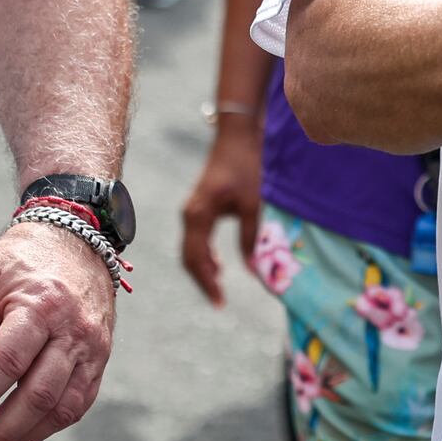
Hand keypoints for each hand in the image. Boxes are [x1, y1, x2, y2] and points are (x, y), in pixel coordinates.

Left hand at [0, 218, 117, 440]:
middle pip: (39, 393)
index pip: (8, 362)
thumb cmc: (26, 257)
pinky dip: (51, 424)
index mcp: (41, 305)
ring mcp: (93, 347)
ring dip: (26, 436)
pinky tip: (24, 435)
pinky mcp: (101, 357)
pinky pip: (80, 401)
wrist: (80, 239)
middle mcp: (73, 330)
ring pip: (64, 406)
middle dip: (3, 430)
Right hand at [182, 117, 264, 307]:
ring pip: (190, 250)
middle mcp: (189, 214)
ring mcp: (191, 210)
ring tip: (219, 287)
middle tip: (220, 302)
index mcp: (199, 215)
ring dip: (202, 270)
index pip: (197, 259)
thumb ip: (251, 237)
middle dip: (203, 281)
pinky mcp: (198, 208)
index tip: (220, 303)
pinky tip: (217, 265)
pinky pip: (195, 239)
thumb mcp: (253, 203)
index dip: (207, 284)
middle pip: (188, 258)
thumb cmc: (247, 166)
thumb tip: (252, 269)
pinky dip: (203, 256)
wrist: (237, 137)